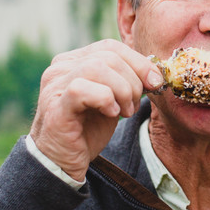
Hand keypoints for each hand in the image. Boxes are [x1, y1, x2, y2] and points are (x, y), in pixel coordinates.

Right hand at [30, 39, 162, 180]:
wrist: (62, 163)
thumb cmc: (86, 130)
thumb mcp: (112, 100)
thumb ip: (126, 82)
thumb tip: (154, 74)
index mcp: (73, 61)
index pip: (110, 46)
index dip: (138, 62)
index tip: (154, 82)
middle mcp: (60, 68)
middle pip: (108, 56)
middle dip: (133, 80)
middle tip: (134, 105)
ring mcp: (55, 86)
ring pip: (97, 68)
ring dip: (121, 91)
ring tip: (124, 112)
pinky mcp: (55, 107)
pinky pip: (81, 89)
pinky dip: (105, 100)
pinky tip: (110, 114)